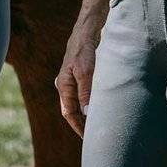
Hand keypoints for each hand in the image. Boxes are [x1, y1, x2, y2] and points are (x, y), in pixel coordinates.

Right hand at [54, 11, 105, 136]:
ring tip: (100, 124)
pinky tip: (102, 106)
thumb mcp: (85, 71)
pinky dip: (92, 102)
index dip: (78, 127)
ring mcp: (74, 78)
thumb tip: (87, 114)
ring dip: (88, 113)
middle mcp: (66, 84)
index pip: (69, 113)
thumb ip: (86, 93)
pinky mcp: (83, 73)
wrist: (88, 28)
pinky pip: (86, 93)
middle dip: (83, 123)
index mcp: (63, 85)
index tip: (88, 139)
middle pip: (73, 110)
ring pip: (80, 102)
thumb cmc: (85, 48)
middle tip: (95, 135)